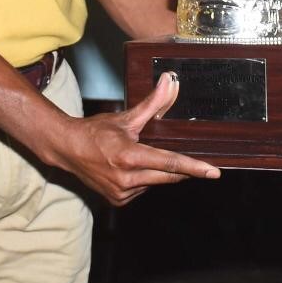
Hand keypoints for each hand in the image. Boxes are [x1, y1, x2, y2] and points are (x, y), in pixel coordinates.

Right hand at [53, 71, 219, 205]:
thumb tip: (169, 82)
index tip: (214, 172)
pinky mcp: (117, 200)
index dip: (194, 168)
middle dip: (183, 170)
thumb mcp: (126, 118)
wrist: (67, 150)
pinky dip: (145, 179)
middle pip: (167, 176)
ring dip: (158, 172)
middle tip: (199, 165)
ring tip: (142, 155)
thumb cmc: (96, 132)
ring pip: (155, 182)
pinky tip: (134, 168)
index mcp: (129, 157)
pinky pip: (143, 189)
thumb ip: (152, 104)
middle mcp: (126, 179)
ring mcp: (121, 193)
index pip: (169, 163)